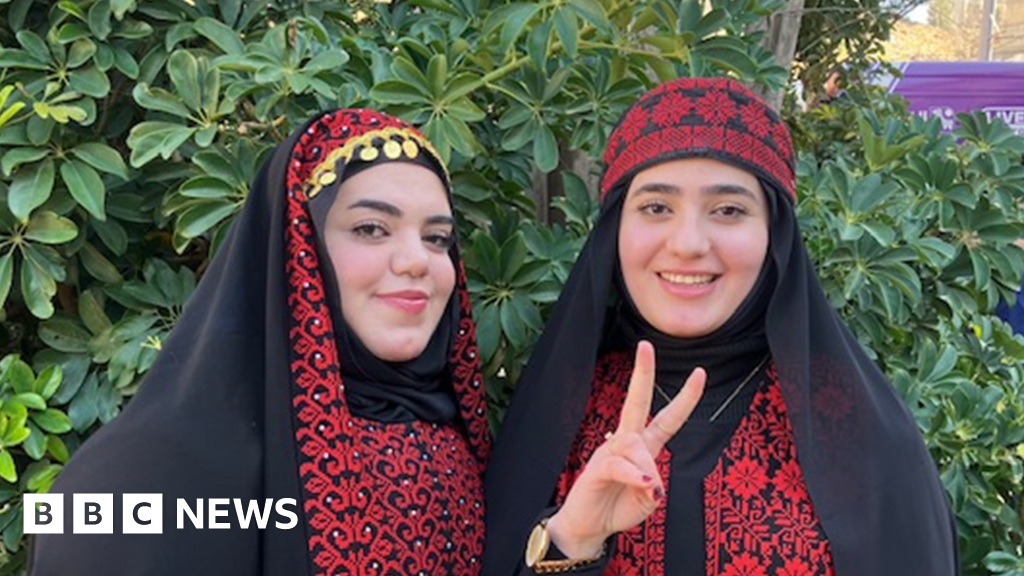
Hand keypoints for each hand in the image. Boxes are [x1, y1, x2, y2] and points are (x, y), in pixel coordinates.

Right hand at [546, 340, 705, 557]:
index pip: (668, 418)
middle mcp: (626, 443)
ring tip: (648, 490)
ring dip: (646, 467)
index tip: (699, 373)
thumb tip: (650, 479)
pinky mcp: (596, 467)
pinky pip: (619, 464)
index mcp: (645, 448)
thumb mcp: (647, 502)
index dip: (685, 398)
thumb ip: (653, 489)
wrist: (589, 527)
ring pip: (634, 443)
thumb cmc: (617, 508)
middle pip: (637, 403)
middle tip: (645, 345)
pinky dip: (635, 475)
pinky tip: (643, 484)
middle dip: (642, 374)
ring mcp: (609, 453)